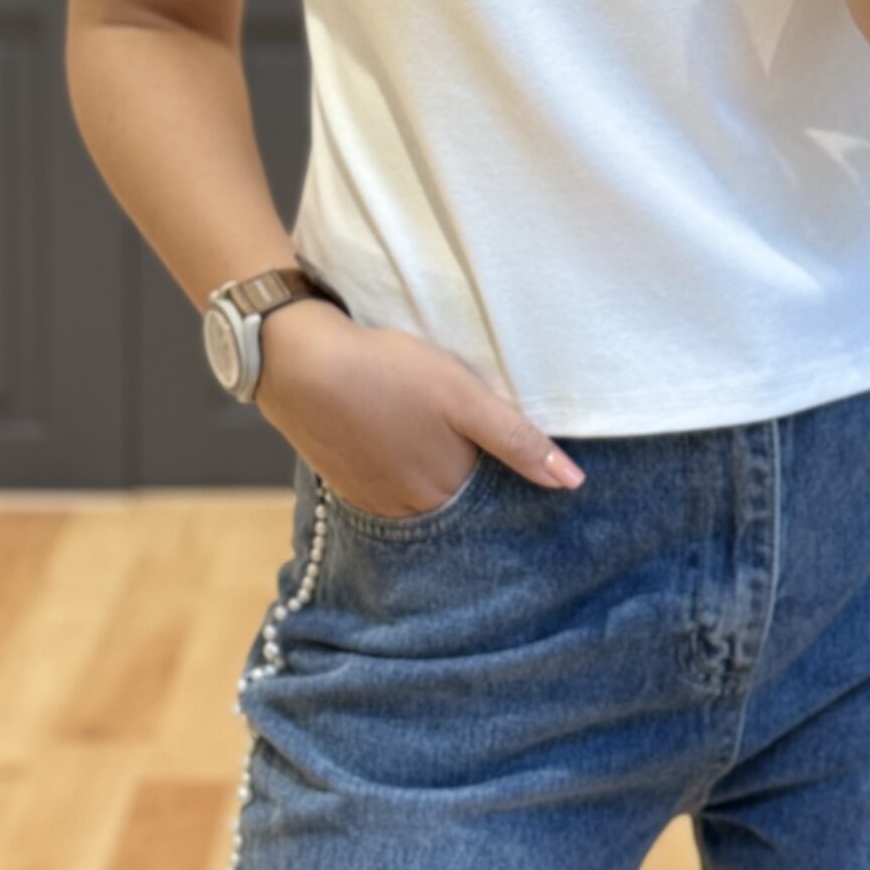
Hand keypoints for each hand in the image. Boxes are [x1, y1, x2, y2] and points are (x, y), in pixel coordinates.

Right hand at [253, 298, 584, 513]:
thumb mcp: (463, 397)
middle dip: (471, 477)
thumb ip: (517, 441)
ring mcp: (371, 497)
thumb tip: (571, 482)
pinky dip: (399, 468)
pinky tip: (399, 438)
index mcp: (443, 489)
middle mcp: (408, 507)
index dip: (505, 474)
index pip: (492, 497)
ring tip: (436, 434)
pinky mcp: (343, 480)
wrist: (298, 362)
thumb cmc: (387, 372)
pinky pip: (386, 485)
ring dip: (433, 473)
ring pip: (420, 493)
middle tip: (473, 440)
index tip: (512, 457)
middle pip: (456, 499)